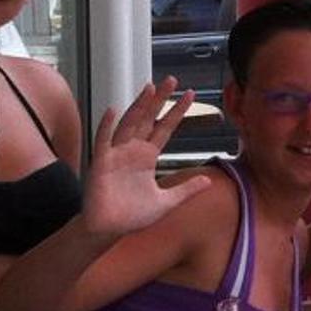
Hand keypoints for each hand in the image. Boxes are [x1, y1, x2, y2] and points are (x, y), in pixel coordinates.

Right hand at [82, 82, 202, 236]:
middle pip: (148, 119)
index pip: (165, 128)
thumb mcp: (166, 202)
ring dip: (138, 107)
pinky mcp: (101, 164)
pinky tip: (113, 111)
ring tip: (150, 88)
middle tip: (171, 80)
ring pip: (129, 124)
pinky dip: (107, 126)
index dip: (176, 112)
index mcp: (147, 157)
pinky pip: (103, 141)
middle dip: (159, 100)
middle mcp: (132, 151)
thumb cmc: (133, 215)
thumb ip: (186, 190)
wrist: (108, 229)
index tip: (189, 95)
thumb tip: (208, 181)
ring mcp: (116, 155)